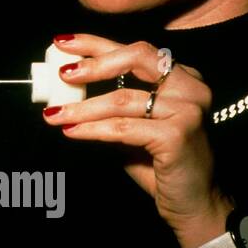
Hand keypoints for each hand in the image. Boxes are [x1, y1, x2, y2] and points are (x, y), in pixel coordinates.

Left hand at [40, 35, 230, 236]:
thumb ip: (110, 106)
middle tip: (61, 75)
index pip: (135, 51)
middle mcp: (190, 87)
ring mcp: (188, 109)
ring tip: (54, 115)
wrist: (193, 204)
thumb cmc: (159, 164)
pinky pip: (123, 127)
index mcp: (182, 77)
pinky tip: (72, 131)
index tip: (62, 43)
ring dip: (82, 108)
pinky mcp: (179, 135)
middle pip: (135, 58)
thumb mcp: (132, 127)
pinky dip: (93, 129)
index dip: (95, 44)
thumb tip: (66, 89)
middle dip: (93, 64)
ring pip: (122, 99)